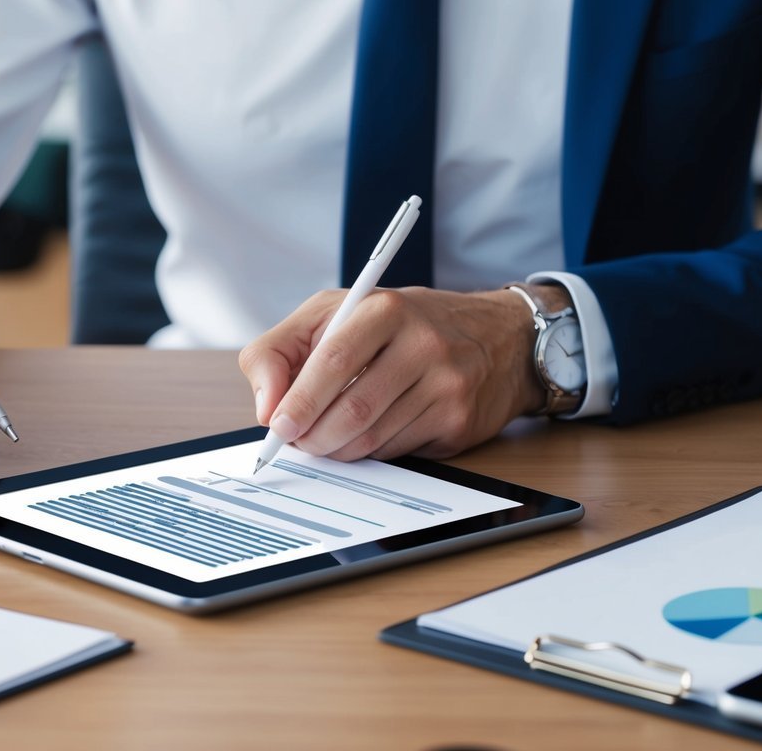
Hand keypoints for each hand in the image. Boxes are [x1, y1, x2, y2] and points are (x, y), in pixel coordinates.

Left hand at [239, 285, 562, 460]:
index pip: (334, 361)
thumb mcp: (334, 314)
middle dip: (314, 437)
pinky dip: (372, 452)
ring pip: (372, 439)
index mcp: (385, 309)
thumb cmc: (401, 324)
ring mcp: (447, 385)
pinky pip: (398, 452)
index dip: (300, 399)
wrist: (496, 335)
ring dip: (339, 449)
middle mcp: (423, 344)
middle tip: (299, 442)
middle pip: (353, 409)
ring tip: (328, 438)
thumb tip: (266, 406)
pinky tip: (372, 432)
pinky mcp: (460, 421)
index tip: (278, 425)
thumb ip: (282, 350)